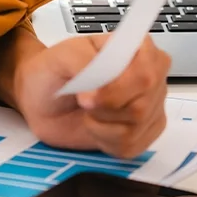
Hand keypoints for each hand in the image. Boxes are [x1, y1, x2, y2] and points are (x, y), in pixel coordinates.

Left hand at [0, 28, 169, 157]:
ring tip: (88, 112)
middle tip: (83, 101)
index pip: (145, 73)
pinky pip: (132, 146)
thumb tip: (100, 90)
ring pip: (136, 128)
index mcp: (139, 50)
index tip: (87, 96)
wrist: (44, 100)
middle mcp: (152, 77)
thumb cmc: (56, 72)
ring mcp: (151, 106)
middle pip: (141, 105)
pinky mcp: (144, 133)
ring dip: (101, 125)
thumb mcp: (64, 55)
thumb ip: (85, 62)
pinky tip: (96, 127)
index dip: (117, 89)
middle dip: (104, 109)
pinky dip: (106, 141)